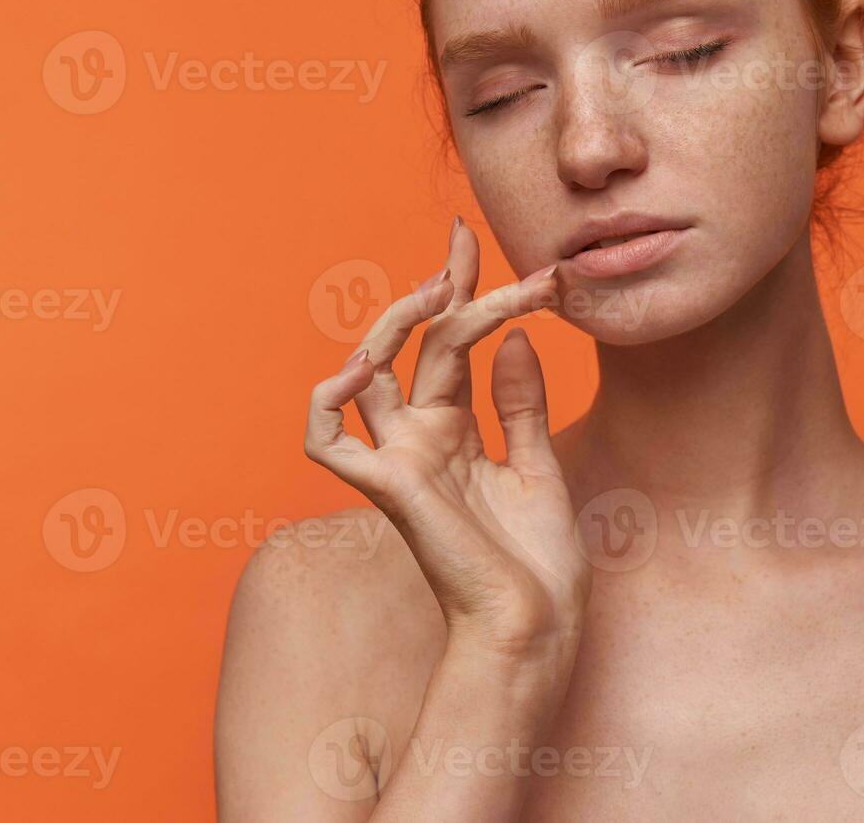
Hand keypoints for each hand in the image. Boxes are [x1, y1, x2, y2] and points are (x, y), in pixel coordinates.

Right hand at [303, 219, 589, 658]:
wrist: (537, 623)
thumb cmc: (540, 562)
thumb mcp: (539, 464)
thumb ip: (520, 402)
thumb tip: (515, 338)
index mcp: (455, 433)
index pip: (451, 344)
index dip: (462, 291)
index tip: (476, 242)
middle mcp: (420, 439)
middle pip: (416, 343)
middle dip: (441, 285)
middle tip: (465, 239)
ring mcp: (399, 460)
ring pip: (370, 368)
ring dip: (397, 320)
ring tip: (443, 287)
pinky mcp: (388, 487)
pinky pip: (324, 441)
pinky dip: (328, 401)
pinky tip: (365, 366)